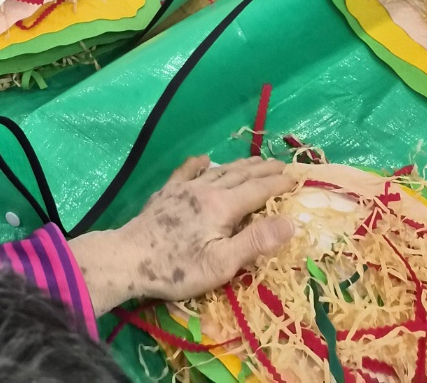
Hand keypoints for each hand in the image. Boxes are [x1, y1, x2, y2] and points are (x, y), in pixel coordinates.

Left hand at [70, 156, 295, 312]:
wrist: (130, 257)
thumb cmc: (179, 267)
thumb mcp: (222, 263)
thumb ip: (256, 241)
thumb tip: (290, 222)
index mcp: (222, 206)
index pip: (257, 190)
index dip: (278, 184)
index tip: (296, 178)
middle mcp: (205, 189)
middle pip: (240, 175)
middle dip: (263, 170)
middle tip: (282, 165)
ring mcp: (184, 188)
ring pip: (219, 171)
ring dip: (240, 165)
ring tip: (255, 160)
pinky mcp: (167, 193)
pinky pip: (187, 171)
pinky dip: (200, 163)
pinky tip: (205, 159)